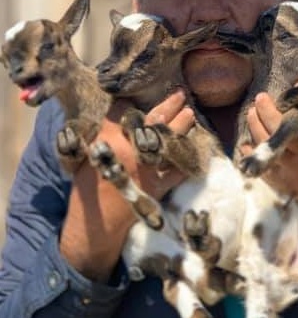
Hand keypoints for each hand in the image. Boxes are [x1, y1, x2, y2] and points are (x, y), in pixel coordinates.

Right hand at [60, 90, 194, 281]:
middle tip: (181, 95)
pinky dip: (187, 158)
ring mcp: (147, 168)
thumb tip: (116, 116)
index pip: (123, 111)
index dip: (132, 101)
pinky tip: (194, 147)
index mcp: (107, 140)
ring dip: (182, 125)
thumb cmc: (87, 188)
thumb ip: (99, 136)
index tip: (140, 96)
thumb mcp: (83, 157)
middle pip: (153, 120)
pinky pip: (179, 168)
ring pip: (169, 140)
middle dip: (168, 105)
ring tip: (190, 113)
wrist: (97, 223)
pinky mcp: (159, 186)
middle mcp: (129, 150)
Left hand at [245, 92, 297, 245]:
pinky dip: (252, 155)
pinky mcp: (283, 185)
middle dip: (267, 110)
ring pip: (268, 145)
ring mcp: (292, 172)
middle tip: (260, 98)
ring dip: (256, 127)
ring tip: (251, 114)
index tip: (292, 85)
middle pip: (281, 128)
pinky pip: (261, 166)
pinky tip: (245, 144)